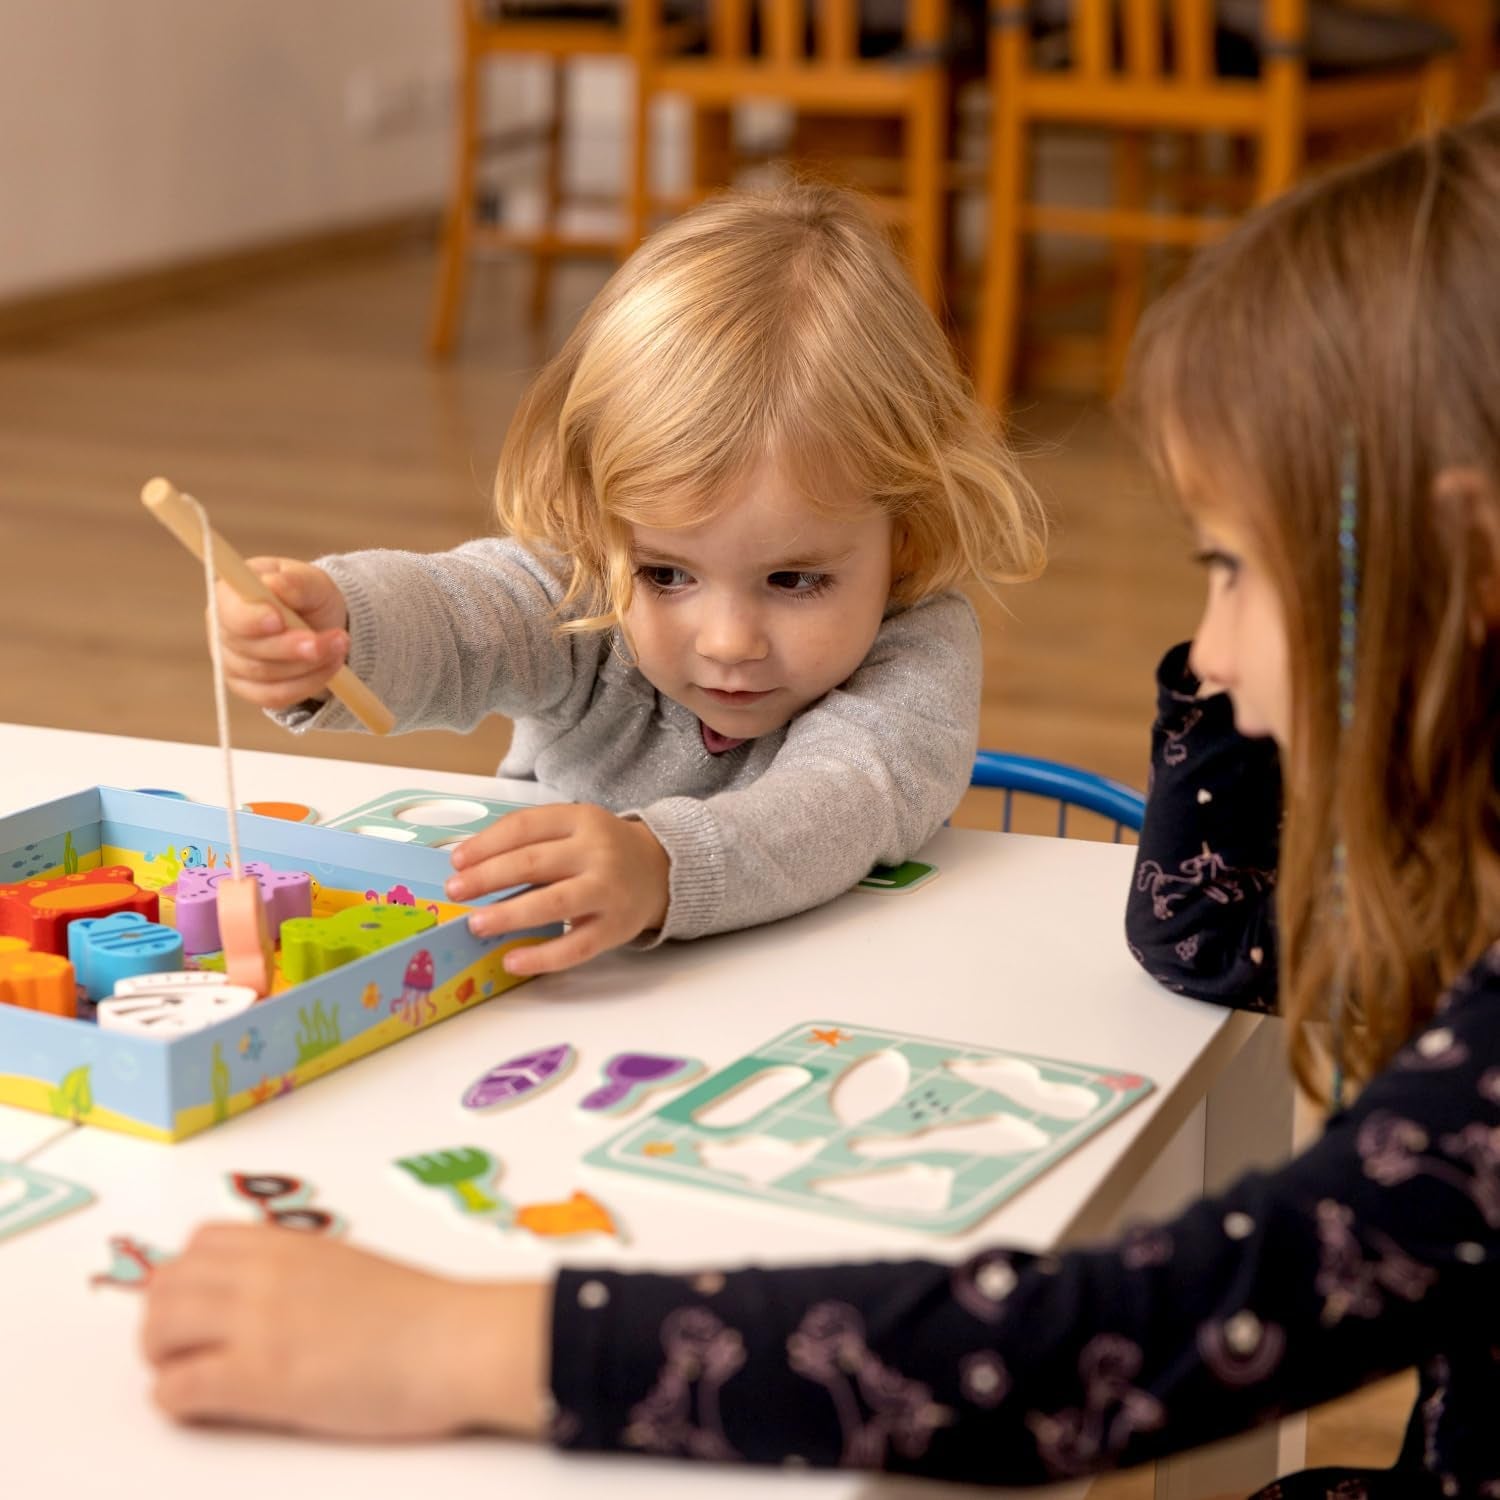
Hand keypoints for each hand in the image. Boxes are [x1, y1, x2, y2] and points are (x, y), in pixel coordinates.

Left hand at [141, 1224, 549, 1439]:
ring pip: (159, 1327)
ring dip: (161, 1357)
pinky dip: (175, 1400)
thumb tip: (275, 1304)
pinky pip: (176, 1387)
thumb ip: (304, 1277)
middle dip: (163, 1321)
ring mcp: (259, 1322)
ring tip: (189, 1378)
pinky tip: (205, 1408)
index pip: (201, 1241)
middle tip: (184, 1352)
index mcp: (292, 1245)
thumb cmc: (425, 1315)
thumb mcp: (354, 1271)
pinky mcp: (259, 1377)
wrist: (458, 1341)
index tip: (201, 1308)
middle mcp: (266, 1273)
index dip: (188, 1277)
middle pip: (167, 1283)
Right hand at [212, 558, 349, 709]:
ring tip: (340, 644)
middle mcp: (223, 632)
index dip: (251, 619)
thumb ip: (294, 582)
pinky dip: (308, 683)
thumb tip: (275, 584)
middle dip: (292, 647)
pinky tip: (332, 665)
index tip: (278, 619)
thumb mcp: (310, 581)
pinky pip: (276, 696)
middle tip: (334, 637)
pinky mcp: (250, 690)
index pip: (230, 614)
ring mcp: (233, 664)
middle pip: (249, 649)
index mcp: (228, 597)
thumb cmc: (308, 596)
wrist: (320, 623)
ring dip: (310, 664)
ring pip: (267, 675)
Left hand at [446, 804, 669, 974]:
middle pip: (533, 863)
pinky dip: (541, 957)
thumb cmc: (604, 851)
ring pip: (553, 903)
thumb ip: (533, 842)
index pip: (525, 827)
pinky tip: (511, 960)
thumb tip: (472, 867)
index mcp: (582, 819)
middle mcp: (597, 852)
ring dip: (509, 915)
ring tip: (476, 924)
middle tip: (456, 891)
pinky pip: (575, 947)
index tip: (457, 861)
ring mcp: (608, 890)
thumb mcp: (575, 829)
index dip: (486, 844)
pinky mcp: (616, 927)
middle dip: (487, 878)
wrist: (662, 870)